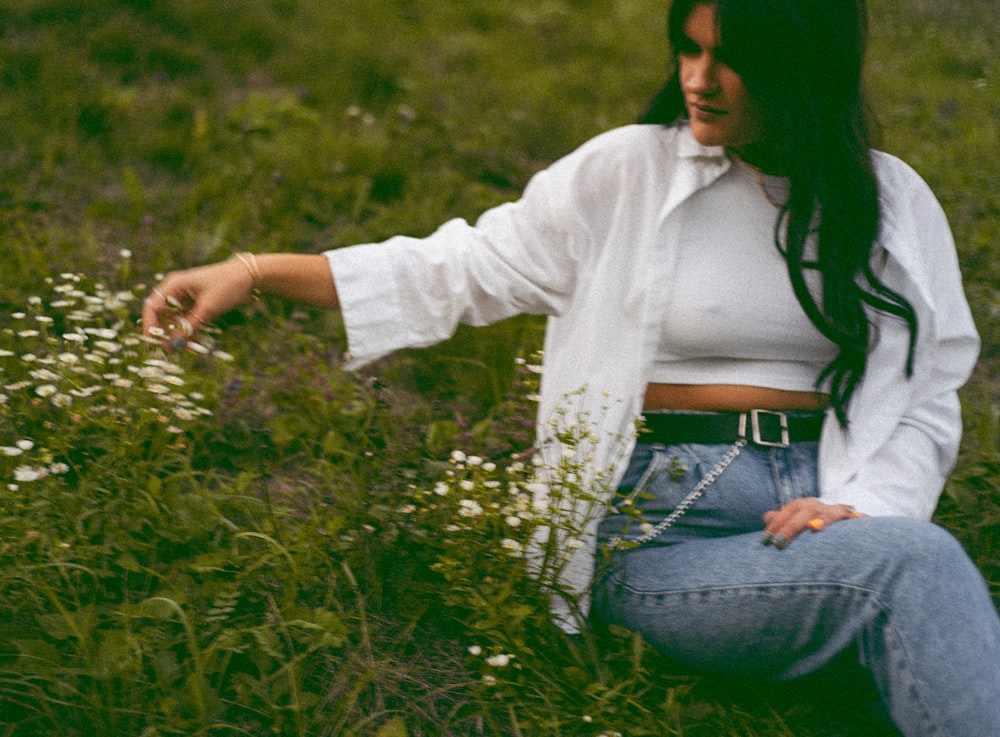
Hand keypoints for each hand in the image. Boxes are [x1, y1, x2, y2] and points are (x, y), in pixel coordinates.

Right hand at [141, 258, 255, 347]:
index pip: (152, 307)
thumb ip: (190, 326)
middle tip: (168, 351)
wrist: (249, 276)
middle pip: (161, 314)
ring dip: (177, 334)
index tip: (152, 343)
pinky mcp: (196, 303)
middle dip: (164, 333)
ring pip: (174, 319)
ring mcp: (186, 297)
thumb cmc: (228, 286)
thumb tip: (174, 345)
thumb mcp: (208, 308)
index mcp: (174, 284)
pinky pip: (186, 320)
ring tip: (183, 350)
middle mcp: (176, 290)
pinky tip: (193, 343)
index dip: (150, 326)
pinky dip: (188, 331)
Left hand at [761, 497, 863, 549]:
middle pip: (803, 508)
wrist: (849, 535)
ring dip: (821, 519)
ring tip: (813, 529)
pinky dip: (851, 518)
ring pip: (828, 511)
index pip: (789, 509)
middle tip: (778, 544)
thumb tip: (767, 517)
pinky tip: (848, 523)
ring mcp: (836, 511)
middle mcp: (819, 505)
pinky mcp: (853, 519)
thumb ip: (784, 522)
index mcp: (805, 505)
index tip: (766, 541)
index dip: (777, 523)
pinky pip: (851, 516)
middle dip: (790, 526)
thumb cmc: (815, 532)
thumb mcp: (798, 526)